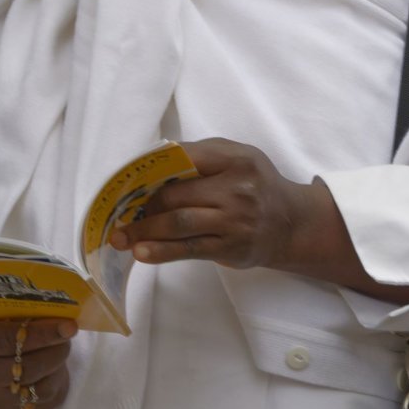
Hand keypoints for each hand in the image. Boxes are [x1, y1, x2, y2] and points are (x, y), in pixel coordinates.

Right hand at [0, 317, 77, 408]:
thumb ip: (22, 312)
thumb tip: (60, 312)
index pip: (8, 340)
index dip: (42, 333)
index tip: (69, 325)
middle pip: (27, 367)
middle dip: (56, 350)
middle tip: (69, 334)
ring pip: (40, 388)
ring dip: (59, 366)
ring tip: (61, 348)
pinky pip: (45, 401)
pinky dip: (57, 381)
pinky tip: (56, 367)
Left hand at [109, 137, 408, 306]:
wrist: (292, 223)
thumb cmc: (256, 185)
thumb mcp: (238, 157)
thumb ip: (202, 155)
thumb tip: (152, 158)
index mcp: (234, 158)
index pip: (183, 158)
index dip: (149, 170)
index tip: (124, 181)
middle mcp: (237, 187)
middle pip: (175, 194)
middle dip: (140, 205)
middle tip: (116, 213)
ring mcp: (234, 219)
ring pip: (178, 223)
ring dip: (143, 231)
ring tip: (120, 236)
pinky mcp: (231, 247)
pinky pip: (189, 249)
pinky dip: (162, 251)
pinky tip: (141, 253)